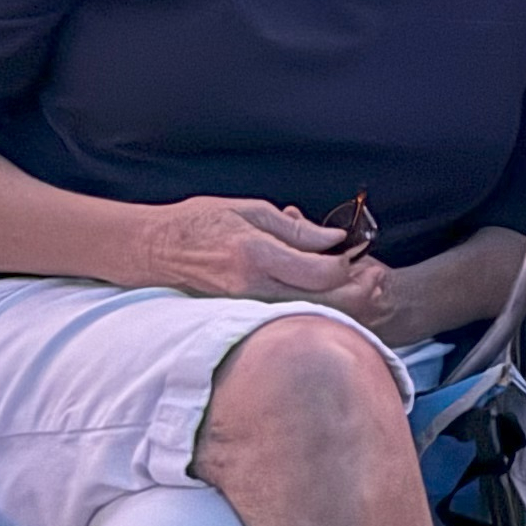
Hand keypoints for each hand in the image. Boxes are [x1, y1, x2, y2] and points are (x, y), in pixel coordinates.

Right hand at [137, 196, 380, 303]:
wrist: (155, 249)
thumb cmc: (200, 222)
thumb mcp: (250, 210)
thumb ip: (295, 229)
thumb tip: (334, 241)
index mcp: (256, 254)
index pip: (319, 273)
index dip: (346, 266)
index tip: (355, 253)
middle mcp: (253, 286)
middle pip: (320, 302)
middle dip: (353, 291)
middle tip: (371, 276)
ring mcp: (246, 305)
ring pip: (307, 313)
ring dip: (338, 302)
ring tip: (354, 283)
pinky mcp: (242, 314)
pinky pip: (288, 314)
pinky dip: (313, 305)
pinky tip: (323, 293)